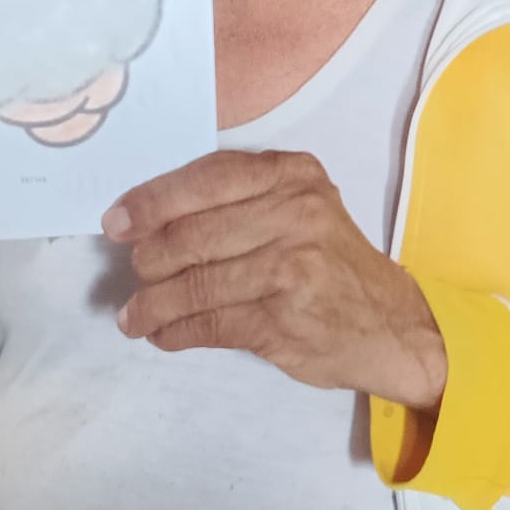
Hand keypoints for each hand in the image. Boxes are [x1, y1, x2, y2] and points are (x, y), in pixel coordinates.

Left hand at [107, 150, 446, 409]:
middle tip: (133, 273)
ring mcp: (290, 268)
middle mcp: (295, 213)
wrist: (391, 325)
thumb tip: (148, 218)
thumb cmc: (331, 262)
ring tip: (135, 316)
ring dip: (152, 304)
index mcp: (294, 175)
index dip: (153, 201)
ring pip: (194, 283)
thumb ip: (239, 201)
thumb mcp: (300, 208)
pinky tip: (164, 334)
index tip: (117, 222)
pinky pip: (209, 323)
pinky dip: (176, 331)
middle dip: (149, 258)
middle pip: (192, 233)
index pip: (207, 178)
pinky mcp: (282, 319)